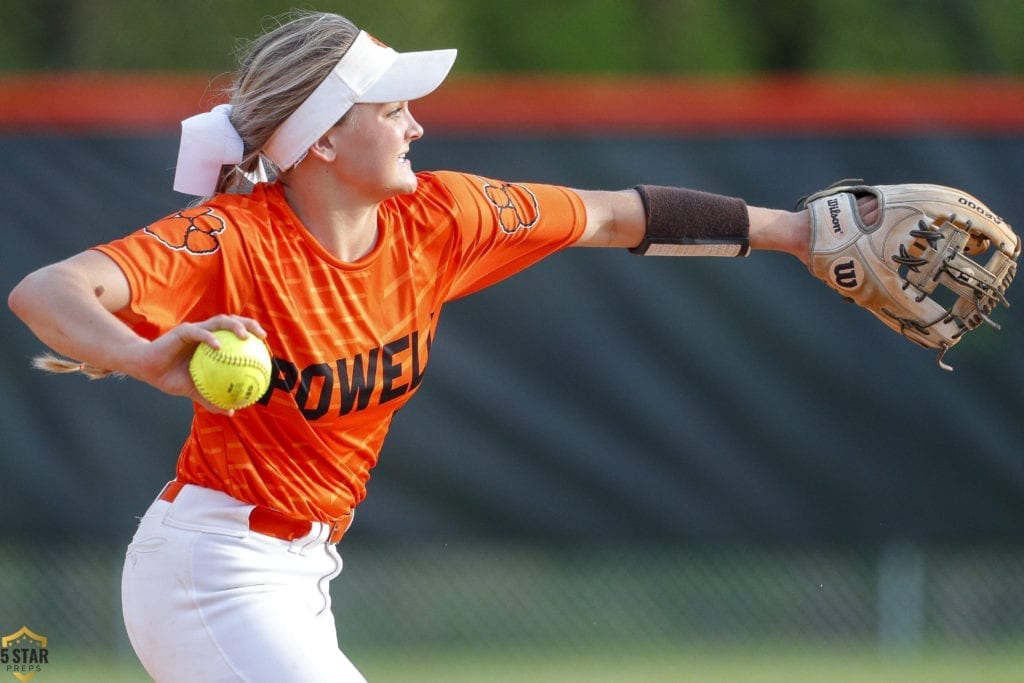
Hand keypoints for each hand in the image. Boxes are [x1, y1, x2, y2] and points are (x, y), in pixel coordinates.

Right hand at [129, 315, 266, 414]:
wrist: (147, 370)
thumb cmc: (171, 378)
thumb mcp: (195, 391)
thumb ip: (211, 398)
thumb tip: (230, 412)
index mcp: (211, 343)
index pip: (235, 333)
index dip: (252, 334)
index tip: (265, 344)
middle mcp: (206, 333)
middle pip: (232, 322)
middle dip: (249, 325)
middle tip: (262, 336)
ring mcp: (195, 330)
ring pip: (219, 321)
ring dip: (234, 327)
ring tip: (245, 337)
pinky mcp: (182, 332)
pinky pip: (199, 333)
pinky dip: (210, 338)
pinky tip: (219, 346)